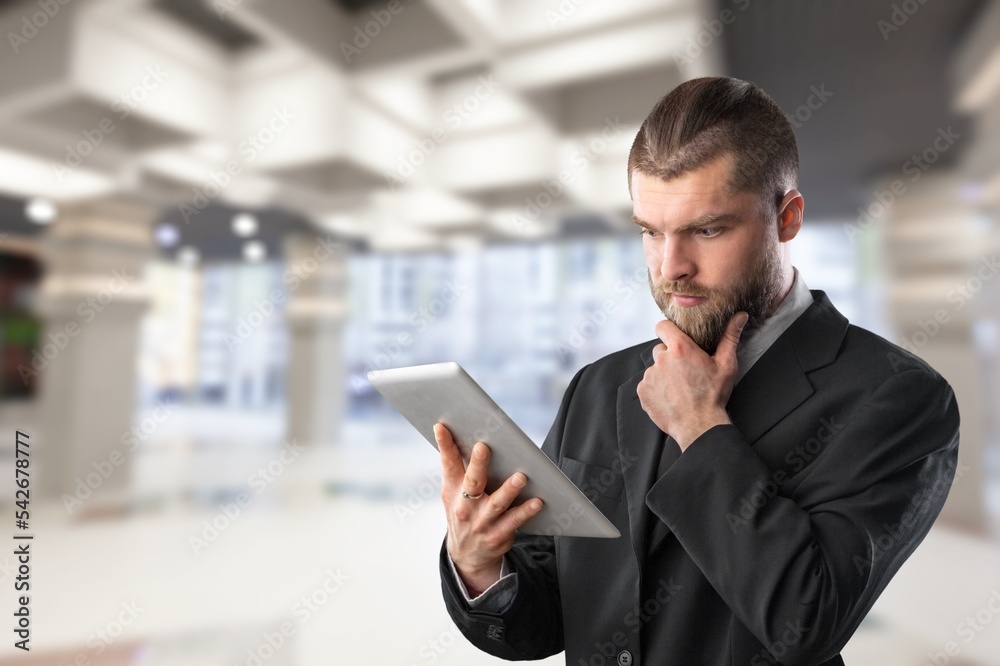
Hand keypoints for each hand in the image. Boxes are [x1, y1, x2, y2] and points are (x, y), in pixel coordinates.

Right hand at [436, 422, 542, 592]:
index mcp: (453, 489)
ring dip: (509, 490)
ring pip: (496, 503)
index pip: (447, 463)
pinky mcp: (497, 535)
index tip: (442, 426)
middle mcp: (465, 506)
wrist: (466, 554)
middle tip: (483, 447)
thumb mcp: (453, 493)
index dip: (444, 444)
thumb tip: (471, 436)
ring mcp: (481, 522)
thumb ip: (459, 469)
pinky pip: (514, 522)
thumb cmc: (464, 511)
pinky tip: (538, 501)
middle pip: (472, 482)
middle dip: (477, 464)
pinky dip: (526, 511)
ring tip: (521, 476)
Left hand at [637, 311, 746, 450]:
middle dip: (670, 357)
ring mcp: (650, 376)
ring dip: (664, 374)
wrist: (699, 426)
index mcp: (680, 348)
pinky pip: (647, 384)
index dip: (669, 330)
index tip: (676, 338)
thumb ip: (730, 337)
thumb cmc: (713, 396)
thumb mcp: (726, 364)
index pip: (663, 326)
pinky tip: (671, 397)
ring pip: (655, 368)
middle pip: (661, 349)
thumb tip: (739, 316)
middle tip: (685, 371)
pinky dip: (656, 389)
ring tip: (679, 387)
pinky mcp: (643, 391)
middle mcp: (661, 359)